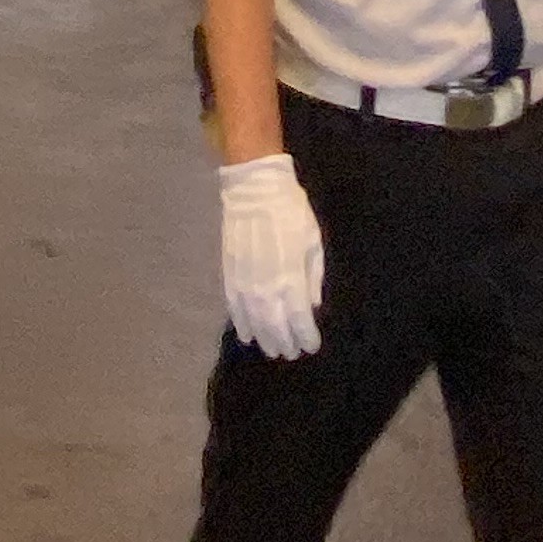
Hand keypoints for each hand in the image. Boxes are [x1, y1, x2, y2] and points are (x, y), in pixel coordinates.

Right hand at [220, 154, 324, 356]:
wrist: (253, 188)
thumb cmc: (290, 211)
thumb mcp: (312, 240)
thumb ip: (313, 276)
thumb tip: (312, 305)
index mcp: (291, 275)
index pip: (299, 317)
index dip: (305, 336)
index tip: (311, 345)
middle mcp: (267, 284)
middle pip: (275, 324)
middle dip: (285, 342)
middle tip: (292, 353)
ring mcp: (245, 280)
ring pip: (254, 320)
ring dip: (264, 338)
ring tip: (272, 350)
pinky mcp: (230, 273)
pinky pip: (234, 306)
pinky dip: (241, 323)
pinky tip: (247, 335)